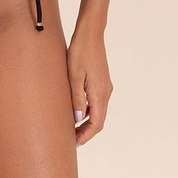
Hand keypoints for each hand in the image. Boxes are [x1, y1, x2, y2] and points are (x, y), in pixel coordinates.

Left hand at [67, 24, 111, 144]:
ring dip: (87, 123)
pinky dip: (89, 112)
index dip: (86, 135)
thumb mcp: (74, 77)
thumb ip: (76, 99)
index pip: (96, 123)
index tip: (75, 143)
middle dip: (86, 132)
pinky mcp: (102, 82)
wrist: (90, 34)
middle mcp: (106, 93)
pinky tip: (77, 112)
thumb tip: (78, 119)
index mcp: (99, 93)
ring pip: (98, 112)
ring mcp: (105, 87)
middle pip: (99, 120)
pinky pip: (97, 103)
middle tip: (71, 140)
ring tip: (72, 128)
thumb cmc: (80, 52)